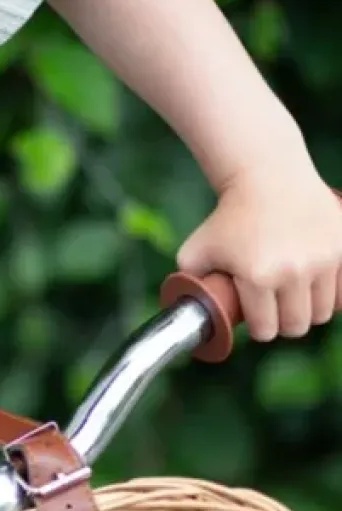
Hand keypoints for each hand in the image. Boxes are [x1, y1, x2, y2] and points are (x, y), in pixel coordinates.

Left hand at [176, 161, 341, 340]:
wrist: (267, 177)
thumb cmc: (227, 217)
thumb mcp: (194, 251)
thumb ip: (189, 281)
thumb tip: (186, 307)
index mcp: (257, 277)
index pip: (265, 329)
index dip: (259, 331)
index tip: (257, 324)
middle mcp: (293, 271)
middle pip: (296, 326)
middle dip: (284, 327)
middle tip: (276, 316)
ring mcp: (323, 259)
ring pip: (321, 312)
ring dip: (308, 313)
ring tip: (295, 304)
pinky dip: (332, 297)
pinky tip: (318, 292)